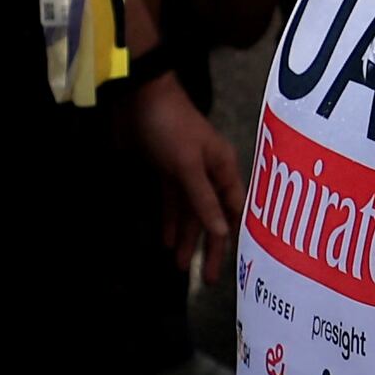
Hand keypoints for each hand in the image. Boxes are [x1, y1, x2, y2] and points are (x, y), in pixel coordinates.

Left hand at [136, 68, 241, 277]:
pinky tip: (165, 240)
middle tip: (207, 279)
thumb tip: (222, 234)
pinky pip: (172, 201)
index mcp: (223, 167)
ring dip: (185, 237)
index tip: (232, 265)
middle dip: (209, 246)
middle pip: (212, 216)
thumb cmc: (170, 126)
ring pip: (190, 212)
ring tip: (180, 266)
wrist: (140, 95)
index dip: (232, 237)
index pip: (233, 210)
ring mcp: (186, 170)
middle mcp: (209, 171)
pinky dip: (169, 219)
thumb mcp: (188, 165)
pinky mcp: (165, 169)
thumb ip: (204, 200)